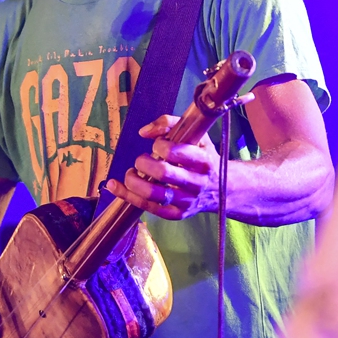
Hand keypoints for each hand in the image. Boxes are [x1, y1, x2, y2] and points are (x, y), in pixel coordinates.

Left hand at [105, 114, 221, 220]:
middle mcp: (196, 183)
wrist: (222, 188)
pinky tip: (115, 186)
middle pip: (163, 173)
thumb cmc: (203, 157)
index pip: (175, 152)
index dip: (160, 145)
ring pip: (153, 194)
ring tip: (130, 173)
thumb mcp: (196, 134)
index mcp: (203, 161)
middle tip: (141, 159)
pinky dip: (127, 196)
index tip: (158, 144)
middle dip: (144, 162)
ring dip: (133, 182)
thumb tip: (143, 132)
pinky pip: (148, 208)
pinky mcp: (176, 214)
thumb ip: (169, 123)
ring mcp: (186, 201)